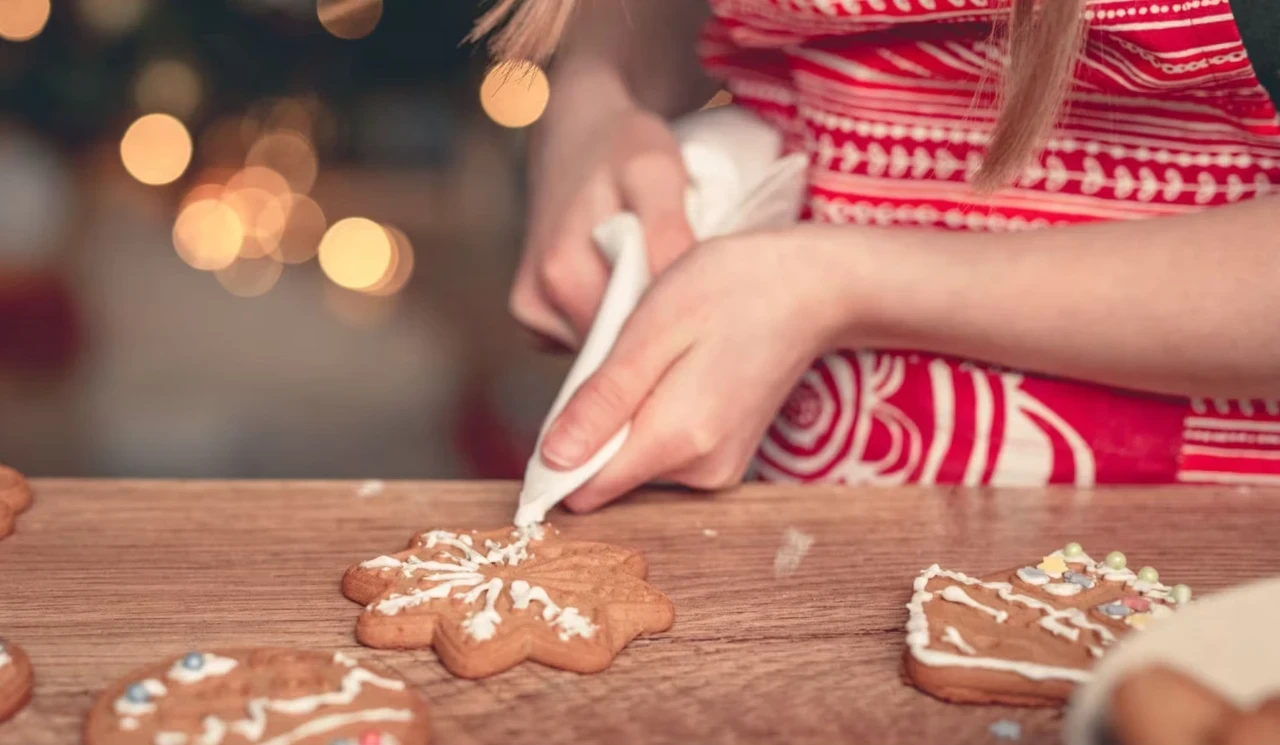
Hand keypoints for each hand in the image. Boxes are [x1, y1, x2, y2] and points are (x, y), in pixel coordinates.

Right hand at [512, 97, 696, 349]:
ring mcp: (532, 313)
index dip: (676, 331)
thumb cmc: (623, 148)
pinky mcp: (533, 318)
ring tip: (658, 276)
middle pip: (617, 351)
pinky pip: (586, 338)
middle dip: (656, 329)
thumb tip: (674, 298)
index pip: (633, 343)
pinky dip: (614, 320)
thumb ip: (666, 232)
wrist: (576, 132)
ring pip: (604, 348)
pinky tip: (629, 284)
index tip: (707, 306)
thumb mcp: (656, 172)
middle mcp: (538, 301)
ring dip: (636, 324)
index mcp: (563, 273)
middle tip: (691, 289)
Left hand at [538, 226, 863, 511]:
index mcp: (678, 440)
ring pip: (632, 465)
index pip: (584, 488)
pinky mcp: (723, 462)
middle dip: (596, 428)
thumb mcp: (650, 330)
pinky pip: (660, 454)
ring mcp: (717, 471)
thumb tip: (551, 460)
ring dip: (626, 420)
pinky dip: (652, 420)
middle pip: (607, 477)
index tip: (573, 403)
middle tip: (628, 362)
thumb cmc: (731, 290)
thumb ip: (603, 402)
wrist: (810, 288)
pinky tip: (678, 375)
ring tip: (660, 362)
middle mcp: (701, 472)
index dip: (558, 454)